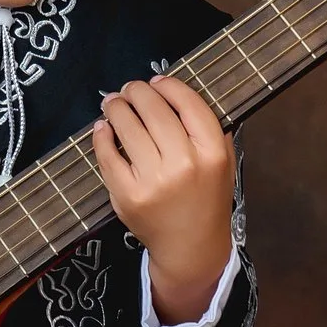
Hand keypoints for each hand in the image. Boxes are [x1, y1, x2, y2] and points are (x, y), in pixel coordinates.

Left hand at [91, 75, 234, 323]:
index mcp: (212, 153)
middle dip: (137, 92)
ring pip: (128, 127)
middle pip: (154, 110)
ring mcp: (153, 181)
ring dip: (116, 107)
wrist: (190, 246)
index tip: (157, 80)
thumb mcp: (224, 163)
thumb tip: (176, 92)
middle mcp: (184, 165)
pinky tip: (103, 128)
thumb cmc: (206, 199)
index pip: (188, 104)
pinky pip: (108, 155)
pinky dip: (102, 136)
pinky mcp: (127, 195)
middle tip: (130, 89)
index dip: (170, 86)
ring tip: (113, 103)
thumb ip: (210, 129)